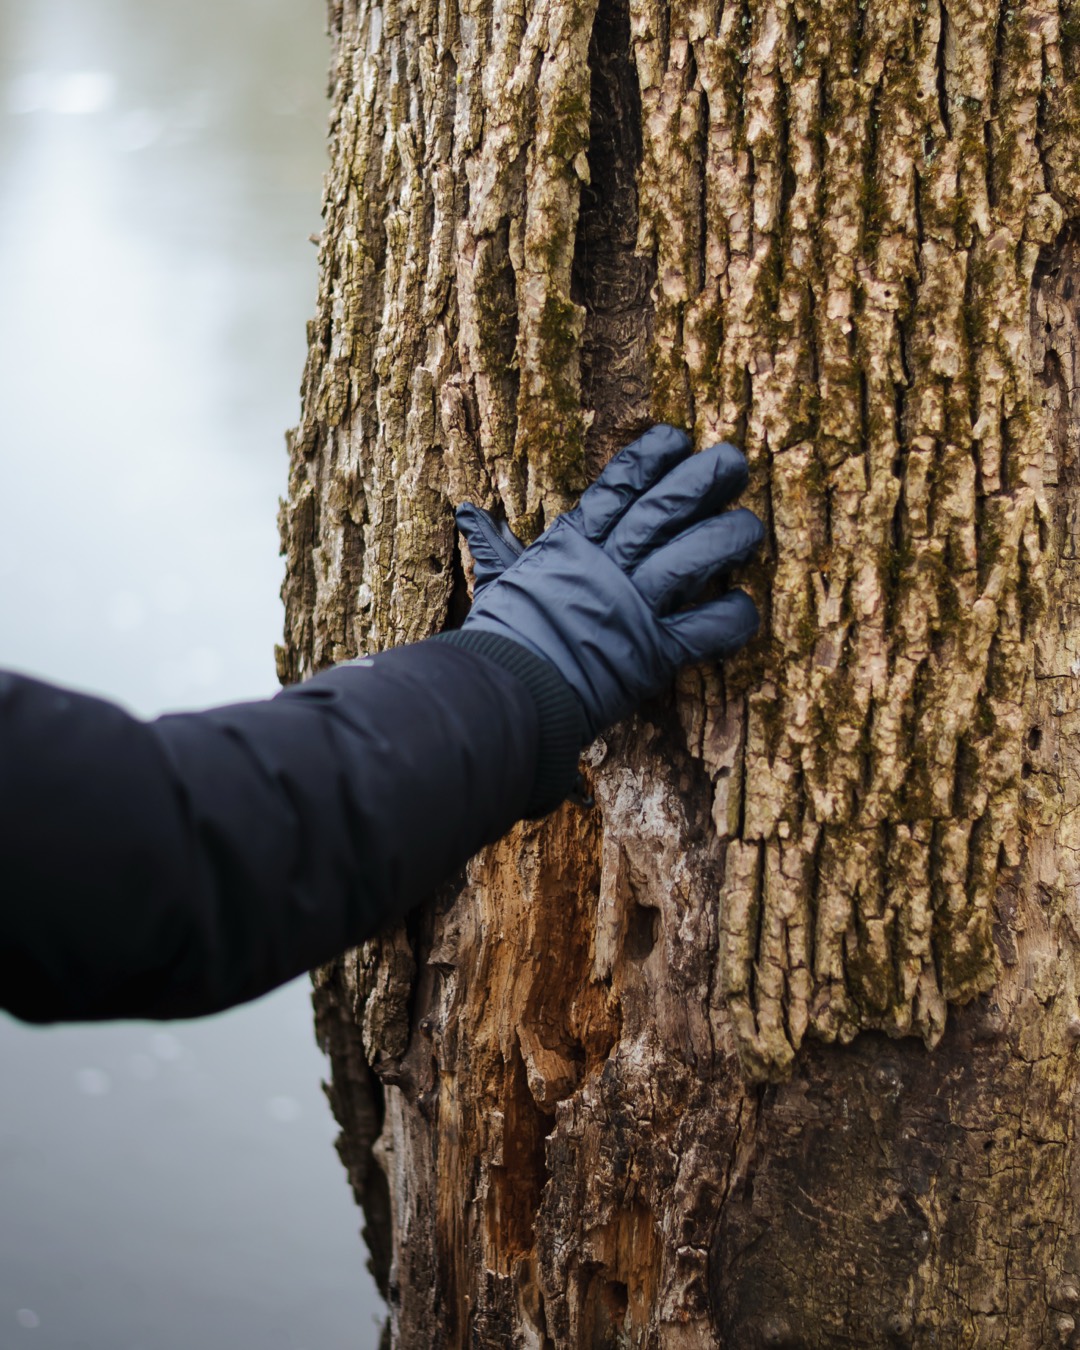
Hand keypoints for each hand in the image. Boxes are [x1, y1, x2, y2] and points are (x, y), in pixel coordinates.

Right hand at [454, 425, 763, 740]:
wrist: (508, 689)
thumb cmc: (501, 636)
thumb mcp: (499, 580)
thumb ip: (496, 546)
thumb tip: (468, 512)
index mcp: (573, 545)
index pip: (618, 489)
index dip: (650, 459)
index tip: (677, 438)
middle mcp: (608, 567)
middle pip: (664, 511)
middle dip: (703, 482)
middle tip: (734, 461)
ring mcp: (634, 607)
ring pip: (693, 558)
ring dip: (727, 538)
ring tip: (751, 526)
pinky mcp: (654, 652)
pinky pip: (706, 629)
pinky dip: (731, 617)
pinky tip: (744, 605)